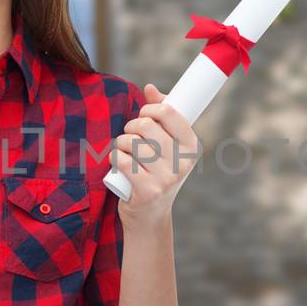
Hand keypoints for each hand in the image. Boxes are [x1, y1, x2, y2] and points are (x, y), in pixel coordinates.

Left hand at [110, 82, 200, 228]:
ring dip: (121, 144)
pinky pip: (121, 160)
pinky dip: (114, 159)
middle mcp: (183, 163)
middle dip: (131, 127)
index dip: (149, 109)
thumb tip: (150, 88)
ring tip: (125, 153)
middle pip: (146, 125)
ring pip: (131, 142)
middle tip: (130, 138)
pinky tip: (118, 165)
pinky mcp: (147, 191)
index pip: (168, 111)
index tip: (144, 116)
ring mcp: (166, 178)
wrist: (151, 217)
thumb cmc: (157, 173)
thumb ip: (161, 116)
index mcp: (192, 147)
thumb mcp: (167, 146)